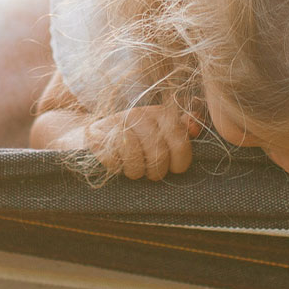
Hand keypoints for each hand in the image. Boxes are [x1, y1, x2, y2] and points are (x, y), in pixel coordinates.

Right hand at [85, 104, 201, 180]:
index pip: (180, 140)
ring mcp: (115, 122)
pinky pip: (112, 159)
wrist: (91, 137)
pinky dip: (116, 168)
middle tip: (152, 175)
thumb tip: (197, 126)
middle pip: (158, 151)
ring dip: (135, 171)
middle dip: (157, 170)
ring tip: (134, 171)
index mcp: (159, 113)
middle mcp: (139, 113)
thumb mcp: (160, 134)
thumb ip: (180, 131)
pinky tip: (116, 166)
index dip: (180, 160)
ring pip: (135, 156)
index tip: (174, 169)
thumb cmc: (134, 141)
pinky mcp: (95, 135)